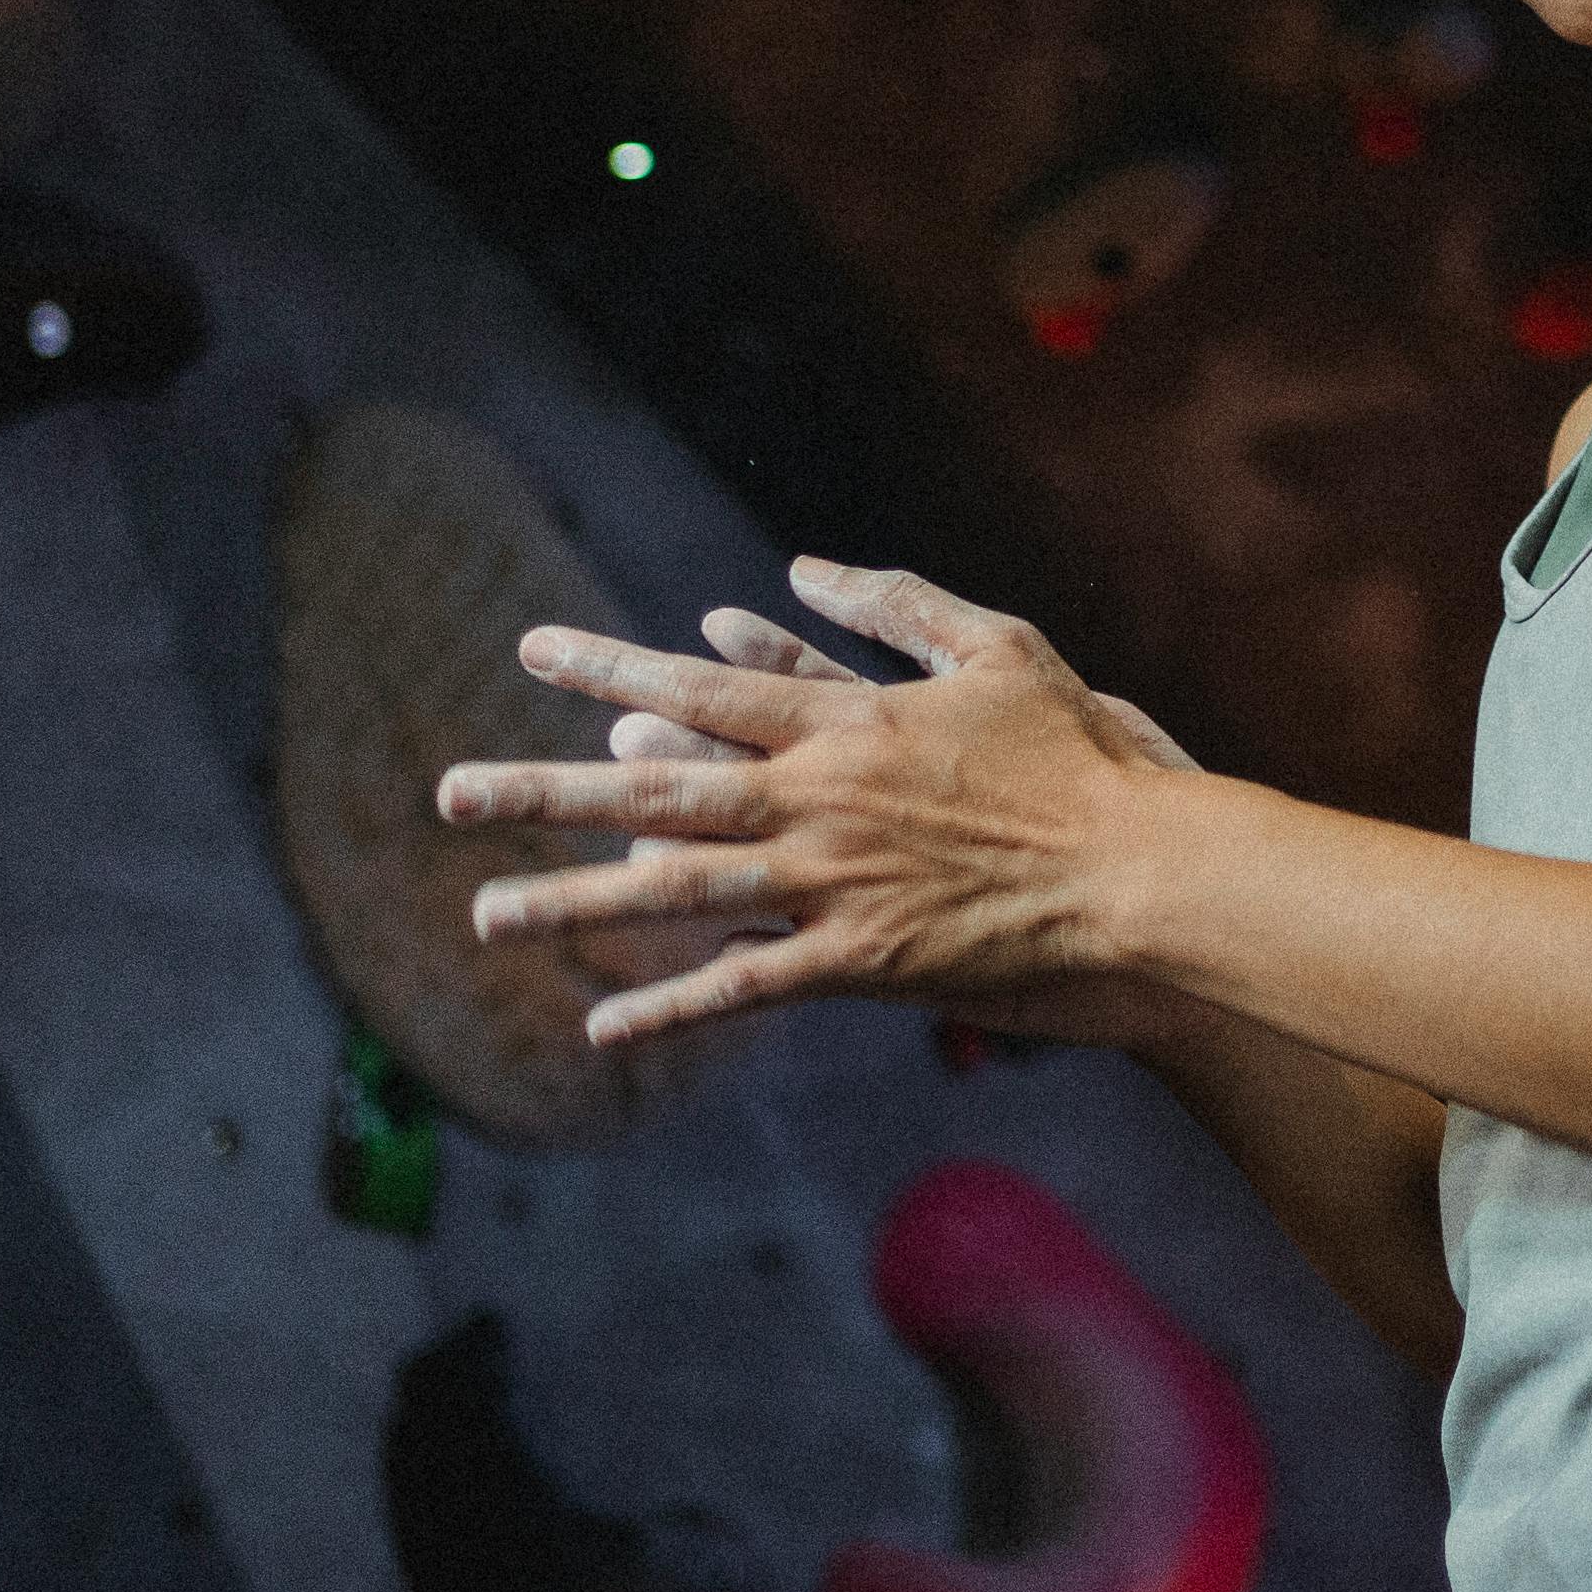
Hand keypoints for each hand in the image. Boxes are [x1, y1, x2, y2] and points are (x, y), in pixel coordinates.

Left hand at [438, 558, 1216, 1053]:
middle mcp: (817, 799)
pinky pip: (744, 985)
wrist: (1141, 873)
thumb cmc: (1081, 756)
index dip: (609, 672)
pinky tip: (602, 1024)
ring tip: (488, 912)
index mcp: (844, 721)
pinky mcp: (860, 962)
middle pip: (655, 791)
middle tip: (450, 793)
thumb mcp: (997, 645)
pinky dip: (671, 1006)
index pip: (698, 691)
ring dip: (574, 903)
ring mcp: (831, 884)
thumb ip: (894, 604)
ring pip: (675, 892)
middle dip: (543, 791)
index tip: (534, 654)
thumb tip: (802, 566)